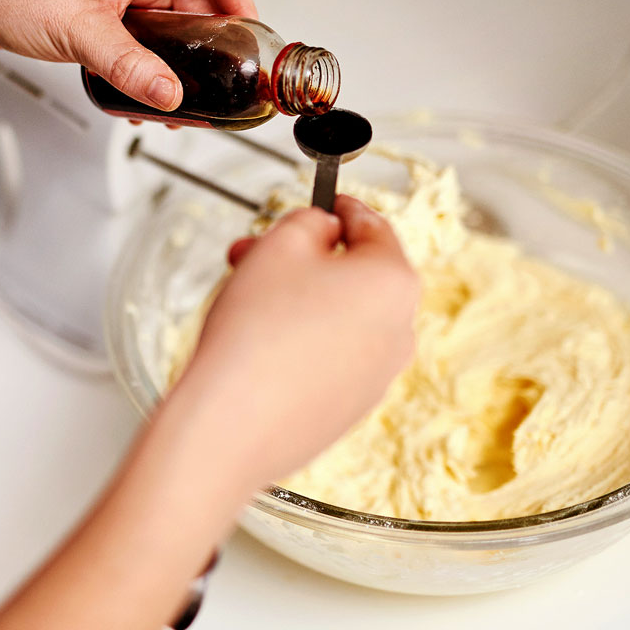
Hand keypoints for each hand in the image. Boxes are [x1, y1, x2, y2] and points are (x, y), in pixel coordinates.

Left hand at [0, 0, 255, 110]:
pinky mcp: (94, 22)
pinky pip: (135, 48)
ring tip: (175, 103)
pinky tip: (136, 99)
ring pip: (165, 33)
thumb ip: (129, 66)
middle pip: (197, 8)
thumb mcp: (80, 31)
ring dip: (174, 68)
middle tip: (214, 87)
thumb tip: (168, 94)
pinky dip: (143, 74)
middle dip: (209, 50)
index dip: (243, 2)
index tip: (248, 43)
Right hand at [177, 195, 418, 483]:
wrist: (230, 425)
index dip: (340, 209)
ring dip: (302, 301)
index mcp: (394, 281)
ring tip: (247, 302)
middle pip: (356, 276)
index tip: (323, 204)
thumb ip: (310, 221)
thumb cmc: (256, 331)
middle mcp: (400, 331)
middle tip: (257, 254)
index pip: (373, 226)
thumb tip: (323, 231)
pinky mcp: (349, 411)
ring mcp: (378, 377)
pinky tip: (258, 347)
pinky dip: (302, 345)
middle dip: (307, 260)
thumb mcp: (280, 244)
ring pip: (343, 319)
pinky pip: (331, 361)